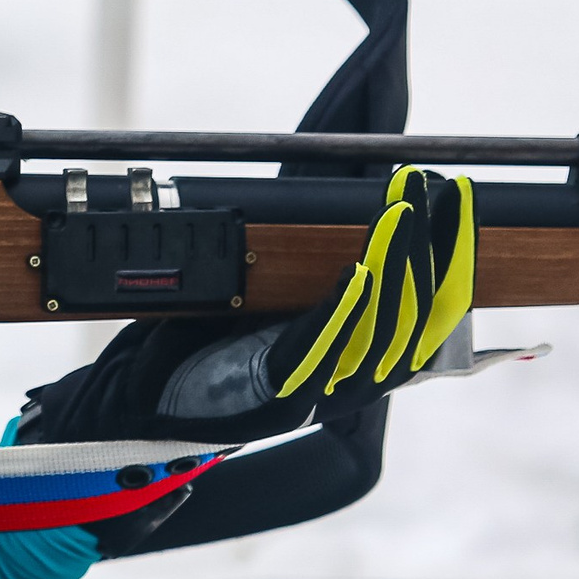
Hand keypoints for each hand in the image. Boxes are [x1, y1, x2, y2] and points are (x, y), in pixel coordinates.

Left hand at [21, 166, 475, 456]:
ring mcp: (306, 392)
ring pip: (373, 332)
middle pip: (413, 315)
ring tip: (405, 208)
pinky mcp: (266, 399)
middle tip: (442, 186)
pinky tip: (357, 271)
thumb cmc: (186, 346)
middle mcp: (337, 377)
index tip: (456, 191)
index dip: (447, 250)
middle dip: (432, 245)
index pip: (422, 304)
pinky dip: (338, 313)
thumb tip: (337, 172)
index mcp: (343, 352)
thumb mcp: (249, 276)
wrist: (123, 407)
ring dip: (394, 265)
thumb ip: (296, 228)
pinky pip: (312, 353)